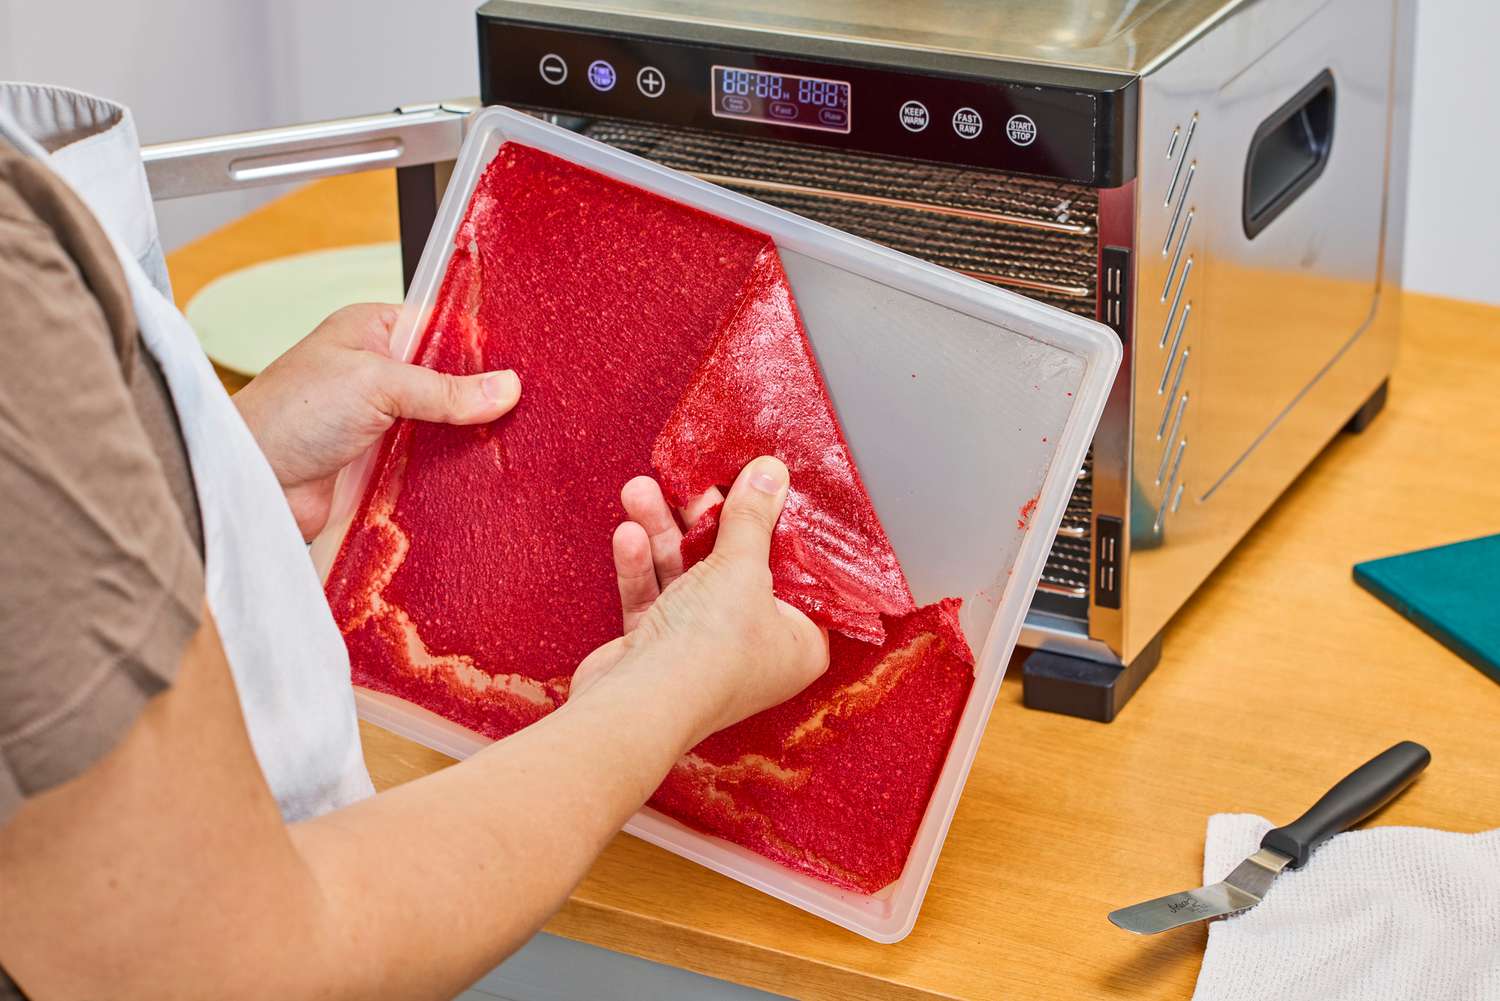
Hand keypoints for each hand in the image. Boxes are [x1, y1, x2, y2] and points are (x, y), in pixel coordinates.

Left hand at [232, 303, 520, 539]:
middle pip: (448, 381)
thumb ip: (443, 389)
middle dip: (479, 396)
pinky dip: (450, 471)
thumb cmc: (289, 414)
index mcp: (372, 332)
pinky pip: (429, 464)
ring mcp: (381, 421)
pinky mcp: (381, 465)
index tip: (520, 363)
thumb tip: (505, 388)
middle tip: (524, 408)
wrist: (252, 482)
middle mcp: (378, 373)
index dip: (480, 346)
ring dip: (466, 437)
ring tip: (512, 443)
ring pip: (442, 425)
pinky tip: (478, 474)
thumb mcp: (375, 384)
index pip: (442, 328)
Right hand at [570, 457, 828, 747]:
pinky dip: (642, 566)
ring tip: (640, 491)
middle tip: (689, 481)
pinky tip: (628, 535)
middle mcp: (754, 648)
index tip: (758, 485)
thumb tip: (773, 473)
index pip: (795, 572)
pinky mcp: (658, 649)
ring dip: (662, 533)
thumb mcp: (743, 567)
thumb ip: (753, 517)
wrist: (638, 706)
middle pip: (735, 566)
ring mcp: (703, 649)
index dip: (776, 526)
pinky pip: (655, 596)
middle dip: (704, 520)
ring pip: (687, 576)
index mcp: (798, 640)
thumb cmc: (711, 650)